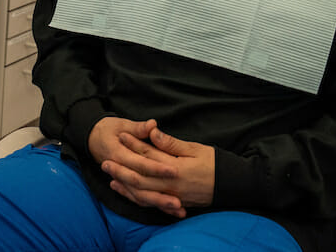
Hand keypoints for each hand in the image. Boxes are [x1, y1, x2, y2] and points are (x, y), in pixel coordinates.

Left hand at [94, 119, 214, 217]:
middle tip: (104, 161)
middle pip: (139, 177)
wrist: (231, 185)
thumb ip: (171, 143)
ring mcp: (172, 196)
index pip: (148, 154)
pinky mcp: (174, 203)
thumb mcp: (195, 148)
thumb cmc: (215, 163)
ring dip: (125, 185)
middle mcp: (171, 184)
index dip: (133, 144)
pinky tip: (127, 192)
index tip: (120, 135)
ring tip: (110, 177)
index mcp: (175, 168)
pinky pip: (151, 203)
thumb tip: (153, 132)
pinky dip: (137, 198)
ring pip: (142, 193)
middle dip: (120, 169)